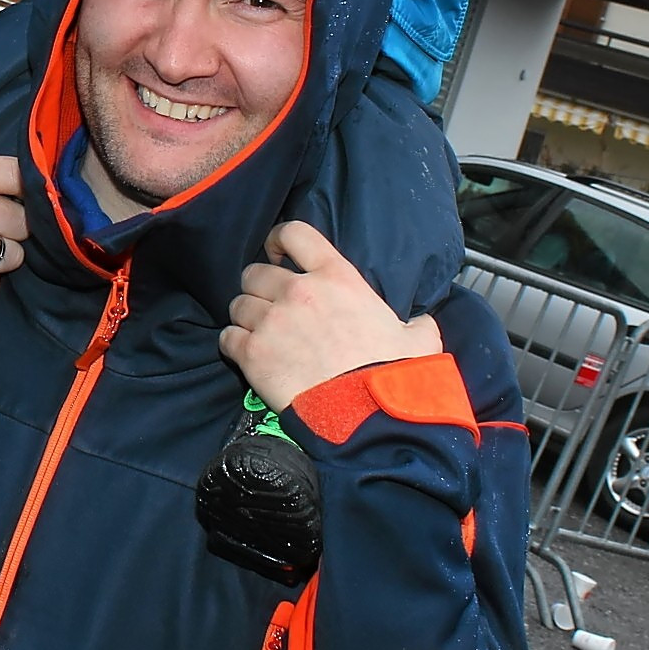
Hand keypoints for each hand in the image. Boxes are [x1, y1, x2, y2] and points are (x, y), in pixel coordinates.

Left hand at [220, 222, 442, 412]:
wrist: (366, 416)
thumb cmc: (395, 375)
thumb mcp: (419, 339)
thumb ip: (415, 324)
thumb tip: (421, 325)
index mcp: (337, 278)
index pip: (295, 233)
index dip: (279, 240)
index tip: (278, 252)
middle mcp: (298, 292)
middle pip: (255, 272)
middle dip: (259, 286)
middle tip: (270, 305)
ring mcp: (271, 321)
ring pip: (238, 304)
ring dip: (246, 317)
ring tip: (261, 334)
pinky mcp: (252, 353)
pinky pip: (227, 337)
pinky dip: (234, 344)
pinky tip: (247, 354)